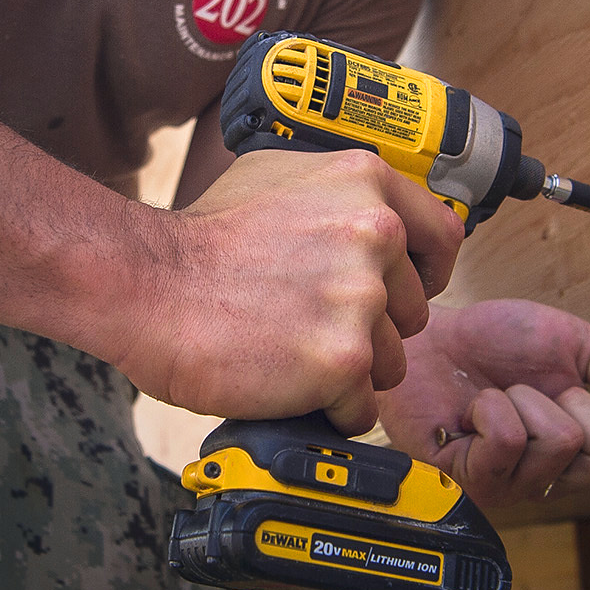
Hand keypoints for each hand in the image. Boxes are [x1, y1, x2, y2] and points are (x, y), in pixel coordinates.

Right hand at [114, 148, 464, 432]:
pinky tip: (287, 385)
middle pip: (413, 312)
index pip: (443, 236)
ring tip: (291, 354)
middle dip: (372, 329)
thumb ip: (341, 197)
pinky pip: (362, 409)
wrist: (147, 284)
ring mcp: (361, 298)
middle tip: (312, 326)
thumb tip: (380, 220)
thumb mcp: (279, 178)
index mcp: (366, 184)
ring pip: (391, 364)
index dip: (424, 273)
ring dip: (349, 372)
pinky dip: (329, 410)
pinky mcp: (343, 359)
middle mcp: (374, 234)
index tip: (403, 291)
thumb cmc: (200, 241)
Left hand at [372, 299, 589, 509]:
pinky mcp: (475, 481)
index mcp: (586, 444)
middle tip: (543, 389)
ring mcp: (515, 484)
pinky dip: (494, 408)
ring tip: (498, 396)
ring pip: (561, 442)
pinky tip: (473, 411)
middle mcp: (555, 475)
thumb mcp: (571, 341)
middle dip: (583, 404)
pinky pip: (511, 441)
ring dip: (528, 400)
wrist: (433, 338)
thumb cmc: (496, 344)